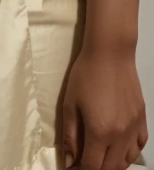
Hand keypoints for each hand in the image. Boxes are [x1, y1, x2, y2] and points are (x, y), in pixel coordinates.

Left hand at [62, 47, 147, 168]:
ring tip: (100, 156)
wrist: (110, 52)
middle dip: (95, 169)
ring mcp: (134, 127)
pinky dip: (130, 152)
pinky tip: (119, 147)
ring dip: (113, 164)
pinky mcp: (142, 118)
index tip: (72, 167)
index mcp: (100, 132)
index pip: (92, 167)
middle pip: (110, 168)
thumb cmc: (85, 74)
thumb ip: (70, 136)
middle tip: (84, 160)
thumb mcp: (70, 104)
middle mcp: (120, 135)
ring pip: (127, 160)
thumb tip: (69, 161)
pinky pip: (140, 146)